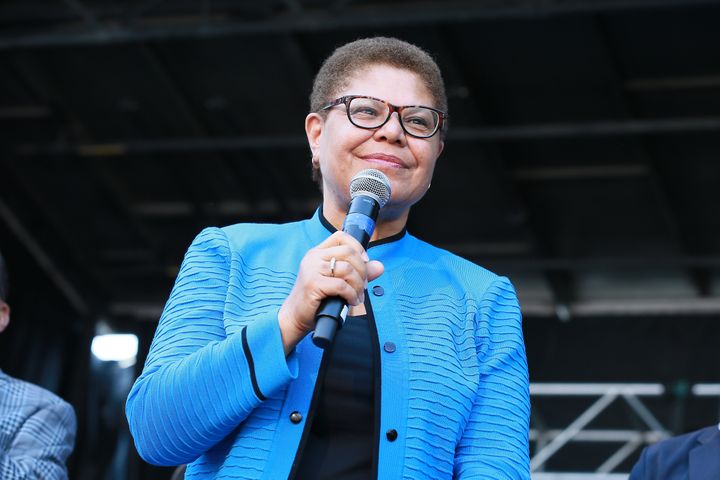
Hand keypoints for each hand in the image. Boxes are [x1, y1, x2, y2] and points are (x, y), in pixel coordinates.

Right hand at [277, 231, 383, 354]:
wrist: (295, 316)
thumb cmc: (317, 299)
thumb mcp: (338, 282)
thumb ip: (358, 273)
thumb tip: (380, 267)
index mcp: (318, 253)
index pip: (341, 236)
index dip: (357, 247)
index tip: (365, 262)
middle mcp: (314, 257)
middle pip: (348, 252)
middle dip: (362, 270)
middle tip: (363, 285)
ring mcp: (312, 269)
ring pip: (347, 269)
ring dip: (358, 285)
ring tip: (357, 296)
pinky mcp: (313, 284)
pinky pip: (342, 286)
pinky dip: (351, 294)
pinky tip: (351, 301)